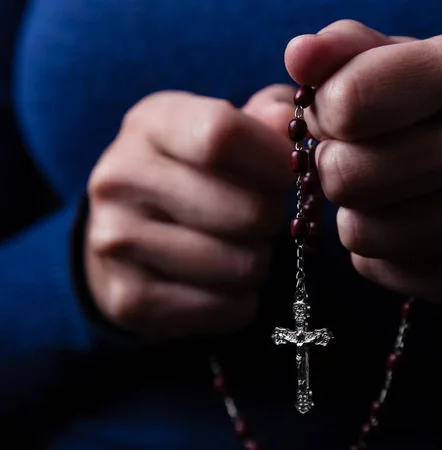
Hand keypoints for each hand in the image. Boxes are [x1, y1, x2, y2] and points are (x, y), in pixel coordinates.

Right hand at [86, 85, 294, 338]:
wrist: (123, 231)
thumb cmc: (192, 172)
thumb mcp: (218, 127)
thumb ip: (265, 117)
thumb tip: (292, 123)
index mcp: (151, 124)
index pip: (223, 135)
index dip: (276, 160)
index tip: (292, 174)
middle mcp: (121, 179)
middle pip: (247, 211)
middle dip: (272, 218)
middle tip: (261, 215)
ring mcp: (116, 242)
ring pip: (242, 266)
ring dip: (258, 260)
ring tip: (239, 246)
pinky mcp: (130, 299)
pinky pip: (230, 309)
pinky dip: (243, 300)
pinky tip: (222, 281)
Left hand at [286, 21, 441, 301]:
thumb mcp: (407, 61)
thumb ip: (347, 50)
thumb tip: (299, 55)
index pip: (349, 102)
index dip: (324, 114)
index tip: (339, 116)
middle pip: (346, 177)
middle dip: (335, 169)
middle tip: (360, 159)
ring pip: (359, 234)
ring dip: (356, 215)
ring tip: (387, 194)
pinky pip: (381, 271)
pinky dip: (378, 254)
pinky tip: (410, 227)